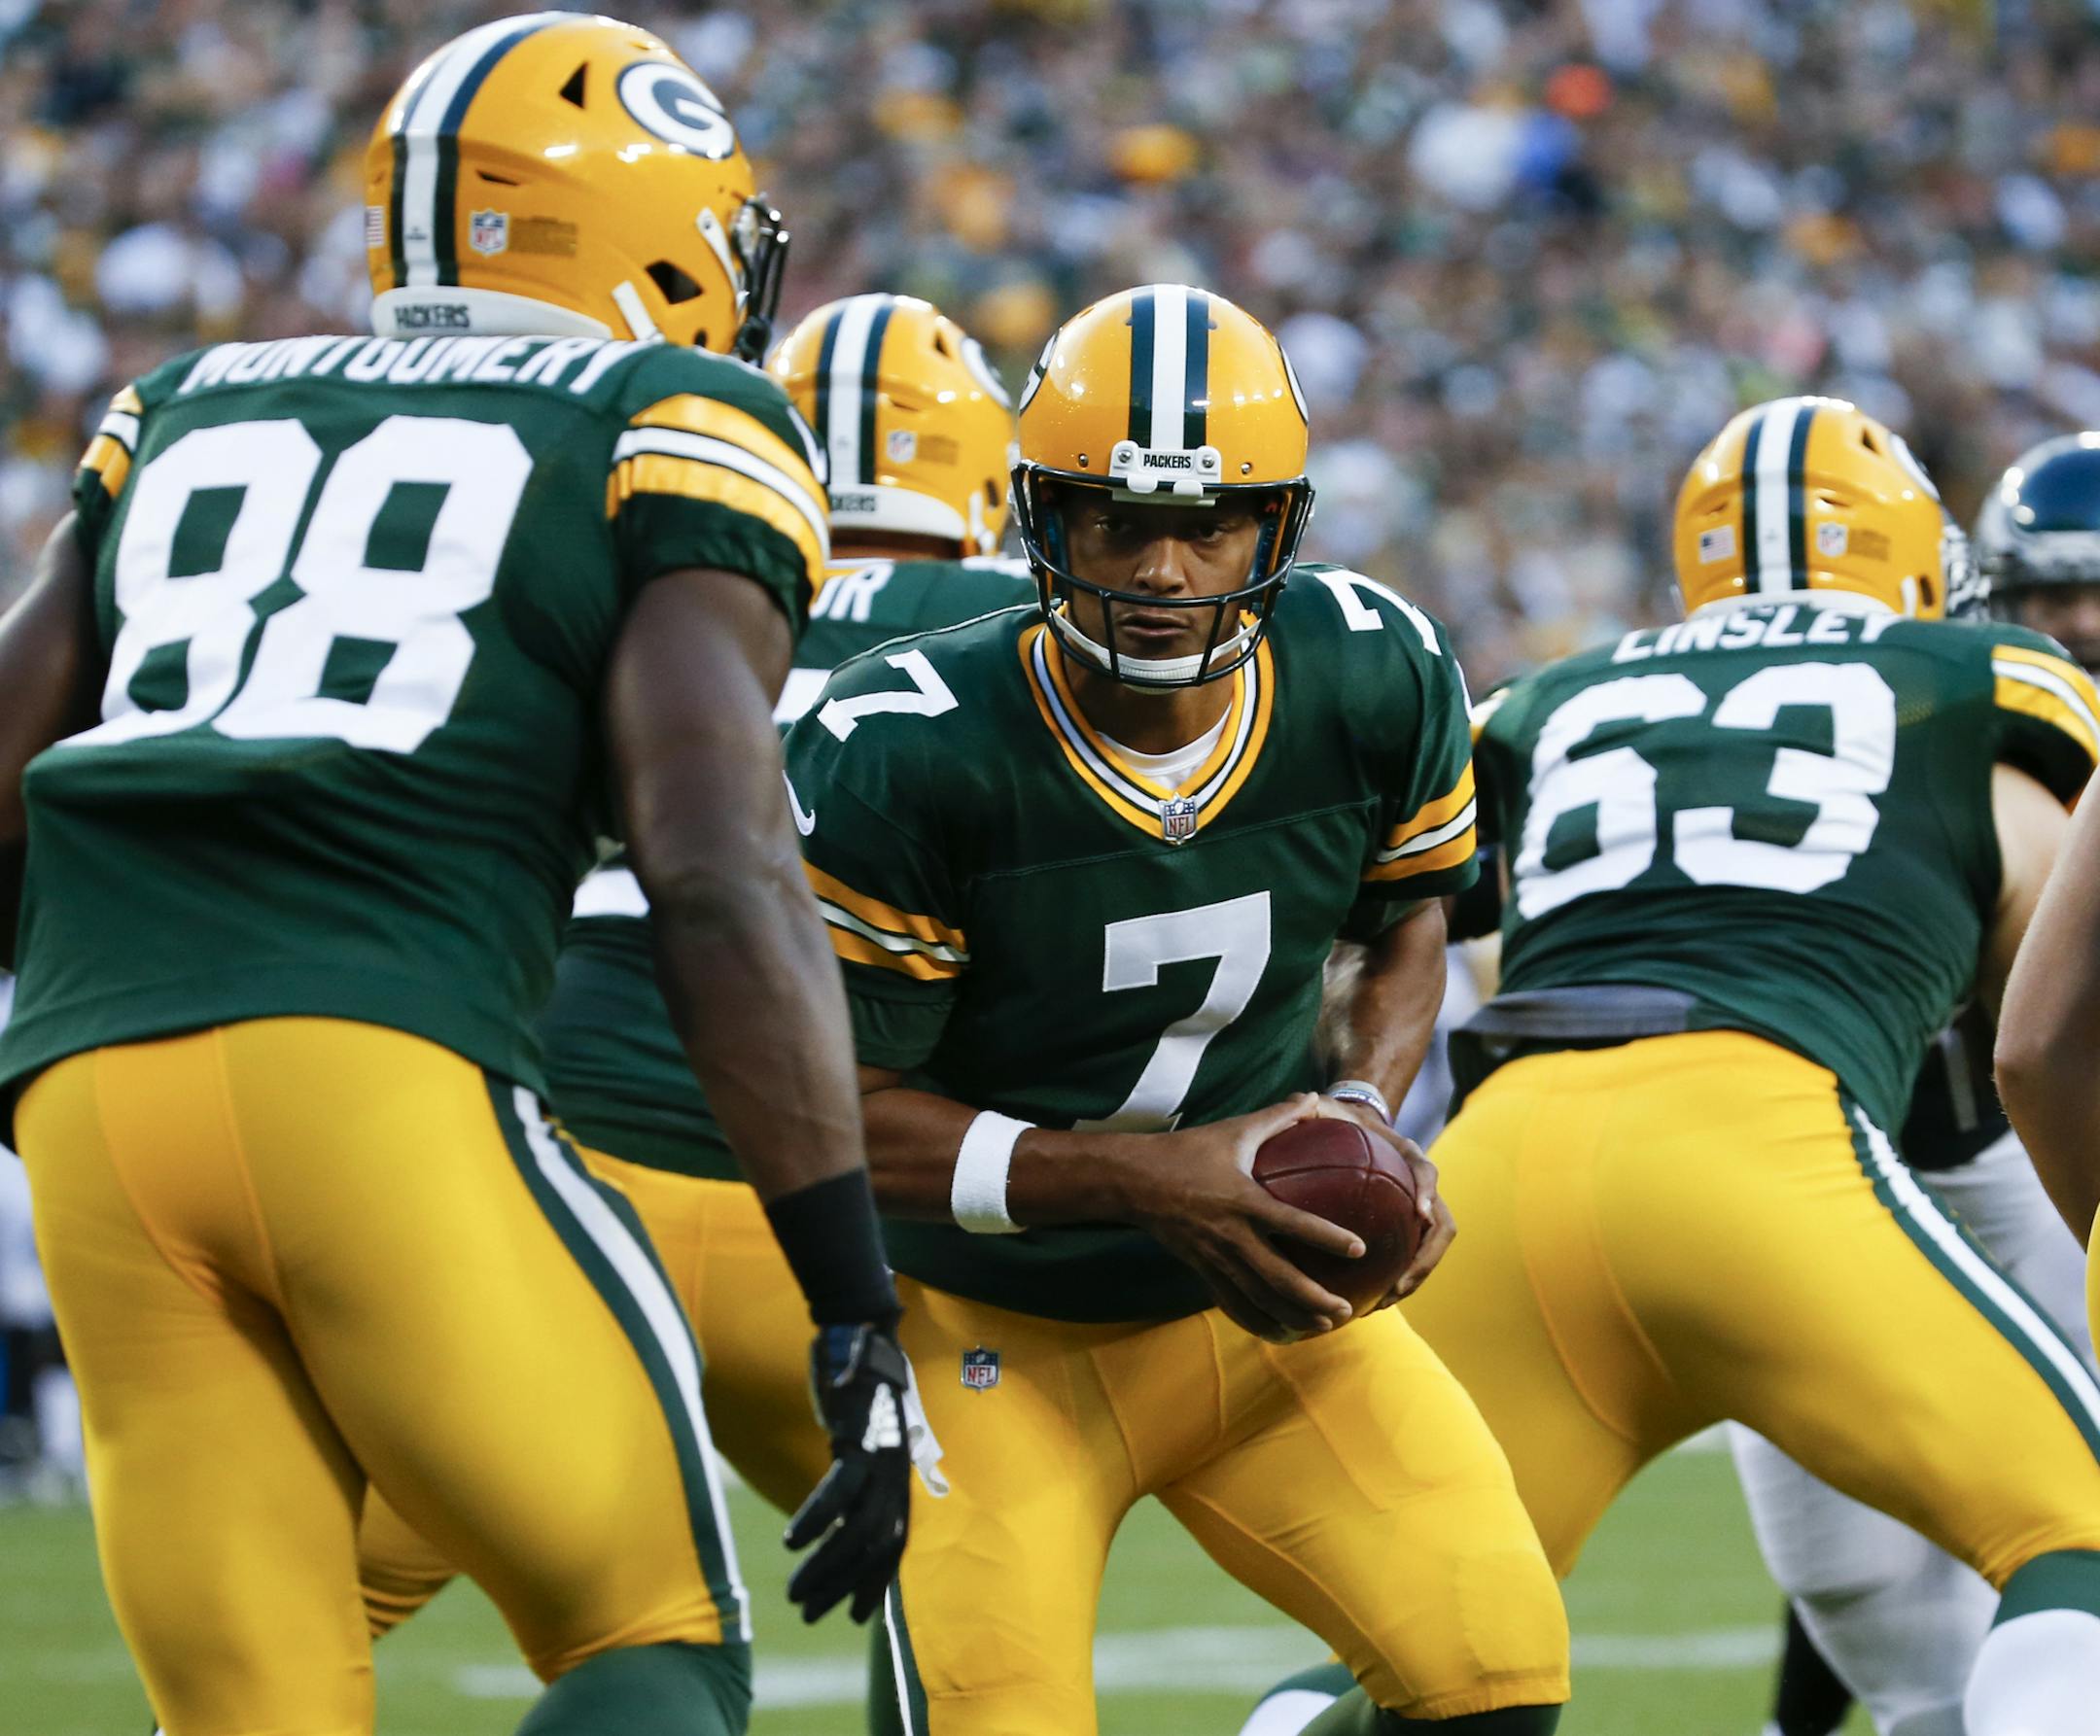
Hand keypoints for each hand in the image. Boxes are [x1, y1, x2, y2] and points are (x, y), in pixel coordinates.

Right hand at [783, 1322, 913, 1623]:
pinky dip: (816, 1519)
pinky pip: (839, 1490)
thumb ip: (855, 1476)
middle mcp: (895, 1472)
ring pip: (858, 1528)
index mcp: (897, 1475)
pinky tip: (791, 1542)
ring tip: (796, 1594)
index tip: (855, 1615)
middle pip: (877, 1545)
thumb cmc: (856, 1390)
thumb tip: (838, 1516)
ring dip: (826, 1566)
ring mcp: (880, 1456)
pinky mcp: (858, 1437)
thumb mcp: (859, 1440)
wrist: (860, 1334)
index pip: (895, 1542)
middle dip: (845, 1586)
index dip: (877, 1581)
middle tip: (813, 1616)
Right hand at [1109, 1093, 1366, 1341]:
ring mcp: (1215, 1258)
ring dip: (1293, 1316)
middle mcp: (1231, 1236)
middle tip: (1346, 1308)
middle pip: (1277, 1277)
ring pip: (1258, 1298)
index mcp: (1243, 1200)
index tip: (1359, 1248)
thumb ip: (1276, 1117)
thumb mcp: (1233, 1131)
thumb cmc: (1187, 1152)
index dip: (1327, 1236)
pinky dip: (1259, 1322)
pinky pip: (1233, 1304)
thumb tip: (1311, 1098)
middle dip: (1314, 1298)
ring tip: (1325, 1326)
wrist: (1133, 1181)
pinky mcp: (1202, 1271)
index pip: (1292, 1223)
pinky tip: (1282, 1334)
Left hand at [1310, 1096, 1455, 1305]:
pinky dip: (1396, 1282)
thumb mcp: (1325, 1110)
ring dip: (1414, 1279)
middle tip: (1398, 1285)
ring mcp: (1418, 1211)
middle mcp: (1421, 1186)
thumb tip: (1300, 1102)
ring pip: (1430, 1251)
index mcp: (1407, 1156)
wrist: (1354, 1131)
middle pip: (1442, 1226)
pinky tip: (1365, 1303)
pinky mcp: (1406, 1231)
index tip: (1419, 1213)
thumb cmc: (1337, 1122)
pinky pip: (1409, 1260)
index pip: (1426, 1171)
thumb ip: (1312, 1107)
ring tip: (1382, 1303)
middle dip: (1425, 1259)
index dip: (1426, 1191)